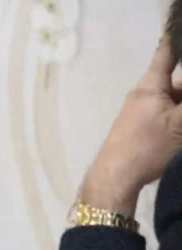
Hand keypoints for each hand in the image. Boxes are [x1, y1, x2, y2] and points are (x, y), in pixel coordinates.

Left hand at [83, 35, 181, 212]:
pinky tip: (178, 136)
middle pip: (177, 83)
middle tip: (180, 117)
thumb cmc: (145, 147)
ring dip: (181, 109)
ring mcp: (141, 113)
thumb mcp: (180, 124)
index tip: (177, 31)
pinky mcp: (141, 130)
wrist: (114, 178)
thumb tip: (181, 100)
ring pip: (173, 102)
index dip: (174, 42)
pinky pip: (166, 116)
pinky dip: (177, 120)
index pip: (166, 54)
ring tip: (178, 130)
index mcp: (150, 86)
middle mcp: (144, 95)